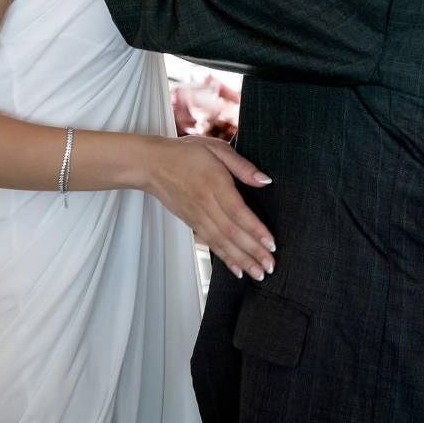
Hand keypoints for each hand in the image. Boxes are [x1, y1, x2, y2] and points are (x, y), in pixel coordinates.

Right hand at [147, 134, 275, 280]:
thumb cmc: (186, 153)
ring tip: (259, 274)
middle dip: (252, 252)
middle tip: (270, 266)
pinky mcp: (192, 223)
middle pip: (231, 232)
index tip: (271, 243)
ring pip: (221, 242)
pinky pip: (211, 243)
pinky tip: (238, 269)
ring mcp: (197, 216)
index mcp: (214, 182)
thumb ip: (242, 166)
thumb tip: (265, 181)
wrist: (152, 164)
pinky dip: (225, 258)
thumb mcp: (216, 148)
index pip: (237, 211)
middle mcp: (205, 203)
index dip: (255, 229)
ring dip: (241, 260)